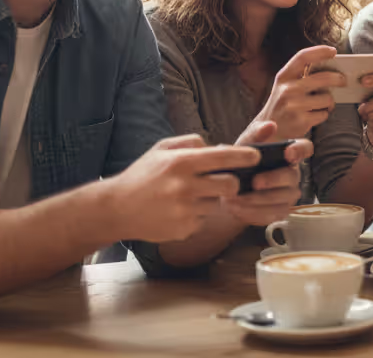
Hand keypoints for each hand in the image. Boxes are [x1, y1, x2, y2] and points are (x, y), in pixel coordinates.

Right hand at [104, 134, 255, 241]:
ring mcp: (185, 211)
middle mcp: (185, 187)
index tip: (256, 156)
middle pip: (230, 185)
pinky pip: (202, 220)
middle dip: (232, 183)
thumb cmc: (142, 176)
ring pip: (216, 204)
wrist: (116, 209)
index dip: (244, 156)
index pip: (223, 157)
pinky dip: (195, 216)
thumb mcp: (161, 149)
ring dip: (209, 200)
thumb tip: (218, 147)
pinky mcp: (183, 230)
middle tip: (224, 182)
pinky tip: (176, 211)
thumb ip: (191, 143)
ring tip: (186, 197)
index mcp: (181, 163)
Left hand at [224, 120, 313, 226]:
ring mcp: (289, 195)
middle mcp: (293, 174)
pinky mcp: (280, 212)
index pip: (305, 148)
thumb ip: (255, 134)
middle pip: (291, 177)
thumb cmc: (241, 163)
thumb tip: (270, 125)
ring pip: (282, 199)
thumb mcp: (244, 146)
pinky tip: (237, 209)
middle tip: (254, 182)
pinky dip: (254, 213)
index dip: (300, 150)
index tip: (288, 153)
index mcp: (288, 153)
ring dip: (258, 200)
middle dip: (273, 180)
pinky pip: (273, 215)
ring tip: (235, 199)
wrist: (229, 189)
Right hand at [258, 45, 343, 139]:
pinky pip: (324, 114)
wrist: (267, 130)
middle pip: (323, 78)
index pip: (302, 57)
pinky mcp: (301, 121)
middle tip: (342, 80)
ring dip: (329, 102)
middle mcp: (287, 89)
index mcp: (283, 77)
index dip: (320, 51)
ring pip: (327, 98)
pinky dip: (323, 114)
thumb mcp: (284, 85)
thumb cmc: (282, 103)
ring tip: (321, 104)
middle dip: (338, 79)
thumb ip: (300, 74)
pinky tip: (314, 115)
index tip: (333, 51)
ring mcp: (294, 106)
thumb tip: (328, 66)